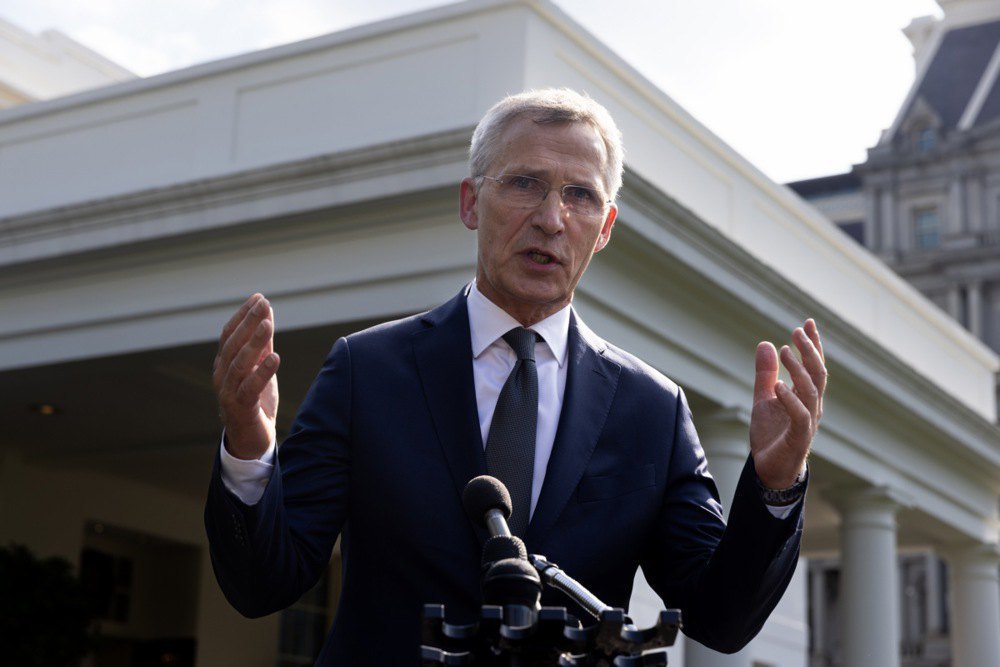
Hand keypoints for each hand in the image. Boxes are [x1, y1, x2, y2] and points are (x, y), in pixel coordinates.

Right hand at [213, 294, 279, 459]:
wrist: (250, 439)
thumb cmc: (254, 401)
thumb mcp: (259, 368)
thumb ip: (261, 345)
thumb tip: (267, 315)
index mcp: (224, 363)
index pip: (230, 333)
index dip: (242, 315)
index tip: (258, 298)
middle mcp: (222, 375)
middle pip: (233, 344)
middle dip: (248, 322)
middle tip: (263, 304)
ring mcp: (227, 392)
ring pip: (239, 363)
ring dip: (253, 342)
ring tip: (267, 325)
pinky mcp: (239, 408)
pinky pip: (249, 388)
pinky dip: (262, 372)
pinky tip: (275, 357)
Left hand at [749, 319, 825, 488]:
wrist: (769, 469)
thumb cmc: (771, 434)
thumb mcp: (764, 398)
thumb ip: (765, 374)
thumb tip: (766, 344)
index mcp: (806, 396)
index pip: (814, 366)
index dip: (814, 344)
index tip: (808, 322)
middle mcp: (812, 406)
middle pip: (818, 374)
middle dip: (810, 351)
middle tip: (797, 331)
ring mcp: (808, 422)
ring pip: (811, 391)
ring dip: (799, 370)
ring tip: (785, 351)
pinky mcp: (799, 437)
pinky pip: (800, 416)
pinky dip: (791, 399)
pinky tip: (779, 385)